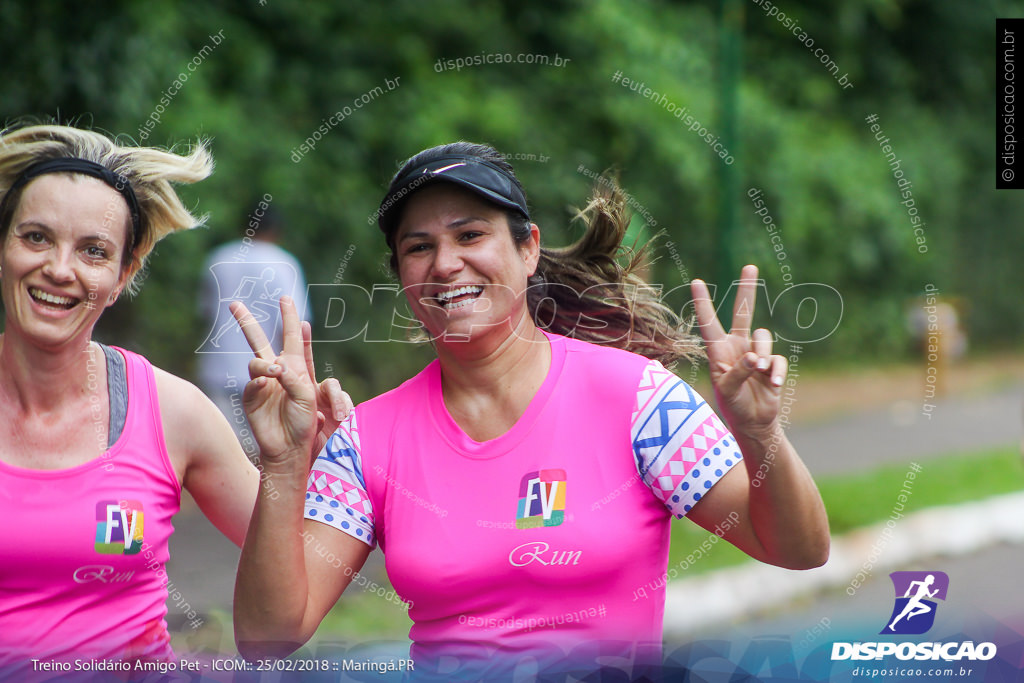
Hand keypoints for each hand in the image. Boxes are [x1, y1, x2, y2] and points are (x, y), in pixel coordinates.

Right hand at [231, 297, 350, 469]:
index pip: (292, 338)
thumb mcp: (307, 396)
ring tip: (277, 371)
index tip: (285, 298)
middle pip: (259, 341)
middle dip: (246, 322)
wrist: (289, 447)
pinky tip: (267, 383)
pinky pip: (252, 383)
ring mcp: (261, 384)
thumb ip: (293, 378)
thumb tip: (273, 366)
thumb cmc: (304, 422)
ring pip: (256, 361)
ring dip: (265, 364)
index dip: (290, 319)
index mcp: (295, 368)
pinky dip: (260, 381)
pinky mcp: (251, 398)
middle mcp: (277, 372)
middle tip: (233, 303)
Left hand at [691, 265, 786, 441]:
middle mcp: (737, 347)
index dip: (703, 303)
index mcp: (718, 351)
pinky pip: (778, 360)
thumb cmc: (733, 406)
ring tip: (759, 373)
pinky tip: (772, 385)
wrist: (753, 423)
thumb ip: (738, 373)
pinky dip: (776, 371)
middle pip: (743, 312)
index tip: (696, 281)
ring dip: (763, 355)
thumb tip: (755, 359)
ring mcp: (756, 354)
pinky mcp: (772, 364)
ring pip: (763, 338)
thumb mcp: (728, 391)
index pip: (709, 323)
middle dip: (747, 289)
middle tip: (750, 266)